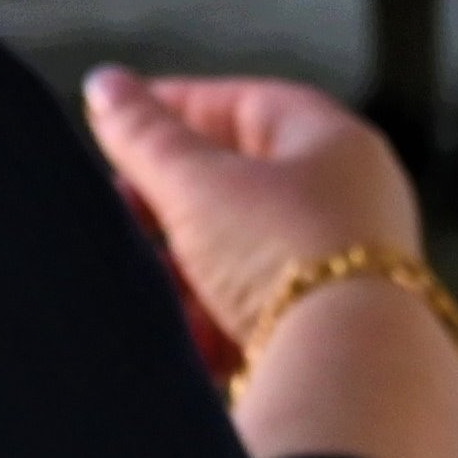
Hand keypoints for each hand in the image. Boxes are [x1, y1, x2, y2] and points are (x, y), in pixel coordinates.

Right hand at [83, 68, 419, 342]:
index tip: (120, 123)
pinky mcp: (332, 335)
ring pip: (244, 258)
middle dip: (174, 201)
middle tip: (123, 209)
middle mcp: (351, 204)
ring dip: (188, 270)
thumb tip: (106, 85)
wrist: (348, 373)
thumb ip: (146, 137)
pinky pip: (259, 317)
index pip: (247, 104)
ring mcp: (347, 273)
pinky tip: (188, 336)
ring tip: (150, 283)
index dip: (179, 108)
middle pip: (243, 186)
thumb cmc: (287, 256)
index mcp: (334, 145)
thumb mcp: (197, 185)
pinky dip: (215, 323)